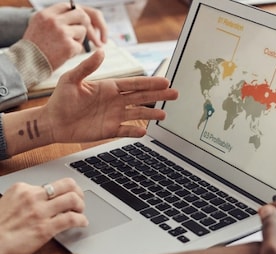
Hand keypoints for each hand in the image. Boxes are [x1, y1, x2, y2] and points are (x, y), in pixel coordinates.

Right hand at [0, 178, 85, 253]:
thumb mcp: (7, 205)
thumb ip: (25, 200)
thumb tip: (43, 202)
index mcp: (21, 189)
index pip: (51, 184)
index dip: (62, 192)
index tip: (64, 198)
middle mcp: (32, 197)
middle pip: (67, 185)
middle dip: (78, 192)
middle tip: (79, 201)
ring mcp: (39, 212)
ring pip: (73, 199)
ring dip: (81, 206)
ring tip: (80, 212)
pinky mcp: (45, 228)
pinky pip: (72, 219)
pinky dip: (82, 220)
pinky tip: (82, 223)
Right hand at [22, 3, 107, 69]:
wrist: (28, 63)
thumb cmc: (34, 46)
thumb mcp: (39, 25)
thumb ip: (54, 18)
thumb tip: (73, 13)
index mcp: (45, 14)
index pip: (67, 6)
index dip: (75, 13)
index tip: (76, 21)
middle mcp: (53, 21)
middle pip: (80, 15)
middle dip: (84, 23)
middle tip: (80, 32)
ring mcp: (62, 33)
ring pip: (82, 30)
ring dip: (78, 39)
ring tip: (65, 46)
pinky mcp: (69, 46)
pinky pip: (80, 46)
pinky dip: (74, 51)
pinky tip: (63, 54)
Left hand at [43, 49, 178, 143]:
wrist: (53, 122)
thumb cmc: (60, 99)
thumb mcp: (71, 79)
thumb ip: (87, 67)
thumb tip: (101, 52)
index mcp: (109, 87)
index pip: (133, 84)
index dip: (149, 82)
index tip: (164, 81)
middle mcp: (115, 101)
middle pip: (141, 97)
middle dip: (158, 95)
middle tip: (174, 93)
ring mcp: (114, 116)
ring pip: (138, 114)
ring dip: (151, 114)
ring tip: (164, 114)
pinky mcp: (110, 130)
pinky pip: (126, 130)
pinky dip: (135, 131)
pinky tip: (144, 131)